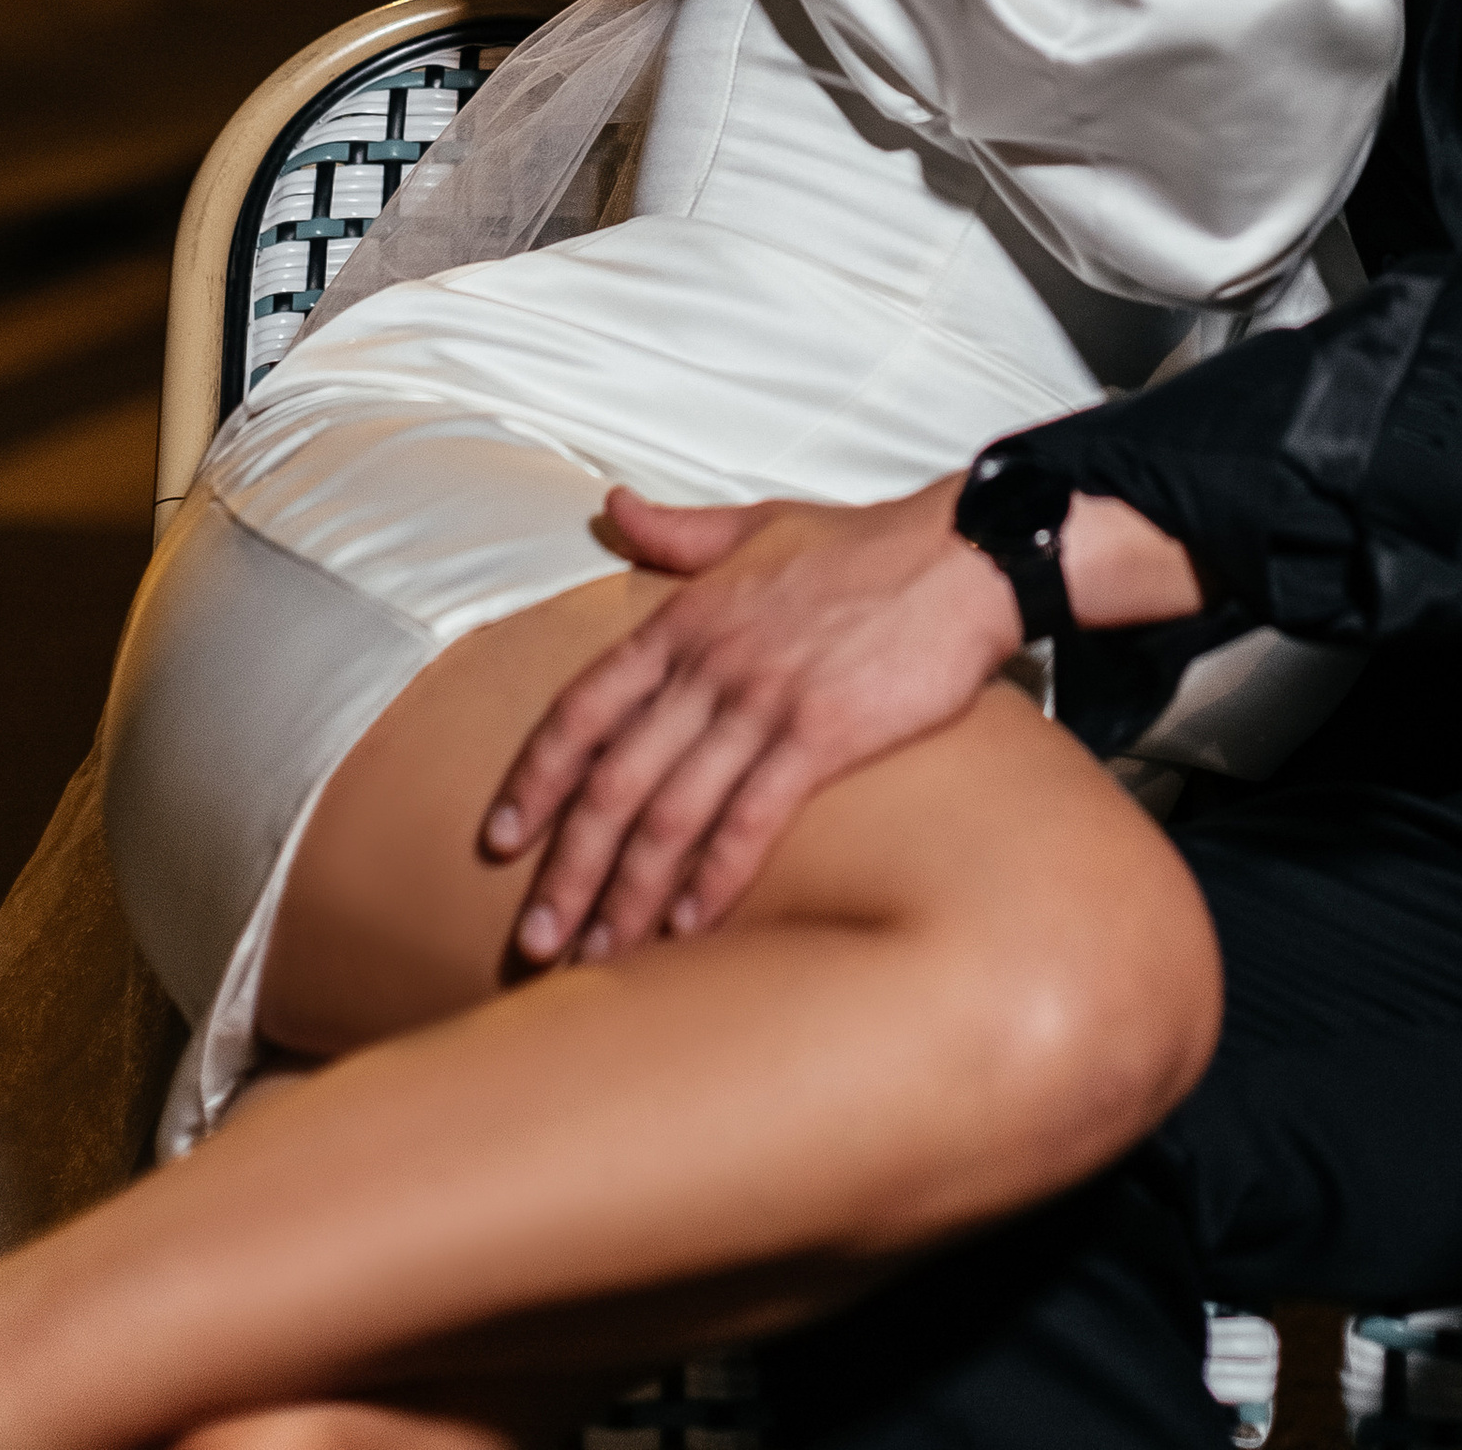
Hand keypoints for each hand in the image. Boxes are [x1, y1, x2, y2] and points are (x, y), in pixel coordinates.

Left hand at [485, 480, 1020, 957]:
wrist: (961, 552)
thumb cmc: (863, 544)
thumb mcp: (758, 524)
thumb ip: (677, 531)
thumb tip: (612, 508)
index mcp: (684, 617)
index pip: (582, 708)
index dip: (535, 779)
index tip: (500, 841)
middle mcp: (710, 662)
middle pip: (614, 780)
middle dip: (568, 868)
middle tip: (535, 939)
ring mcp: (763, 699)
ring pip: (671, 812)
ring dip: (628, 892)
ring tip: (598, 952)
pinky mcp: (822, 733)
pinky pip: (750, 820)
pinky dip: (714, 880)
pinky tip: (689, 930)